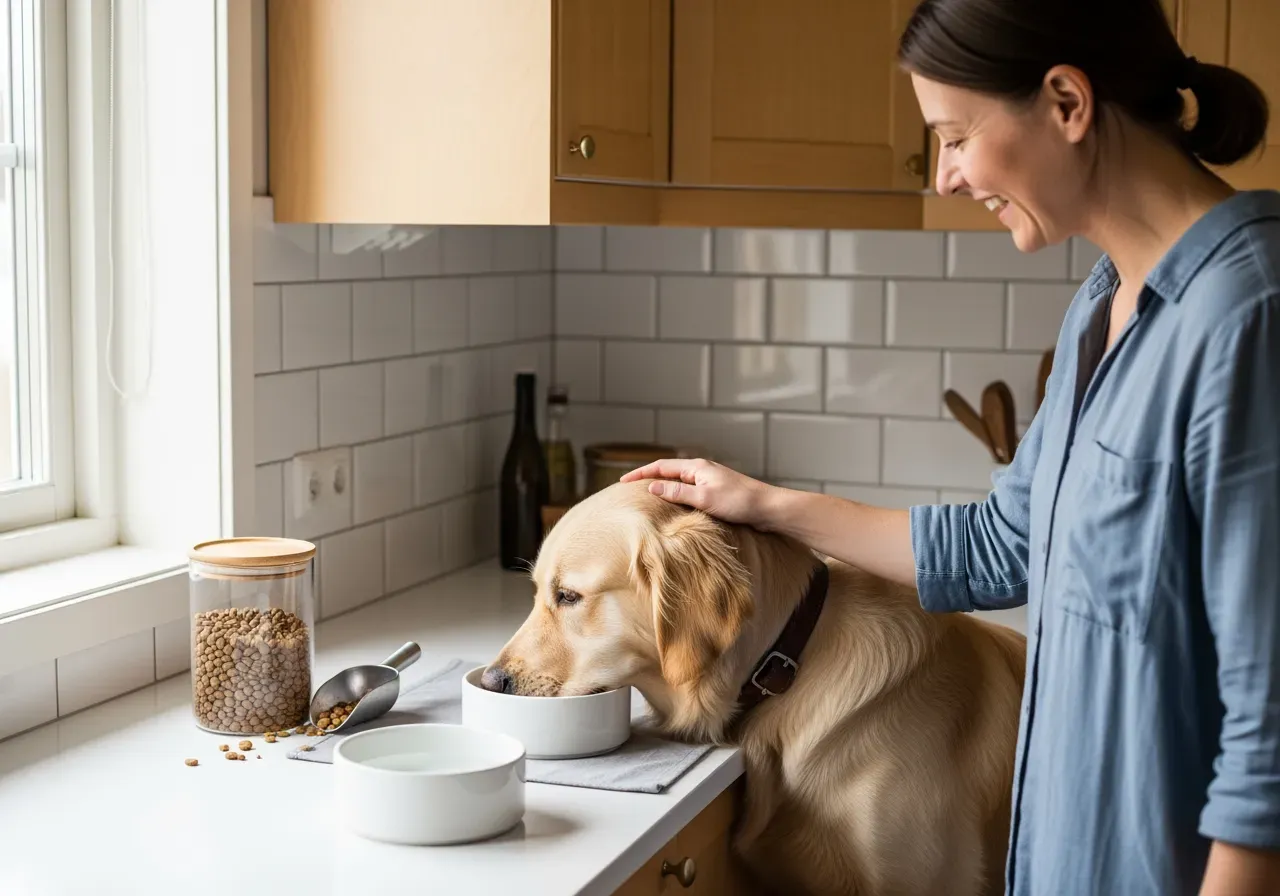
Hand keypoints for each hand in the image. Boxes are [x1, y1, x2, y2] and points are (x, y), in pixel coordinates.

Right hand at [618, 457, 774, 527]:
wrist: (767, 508)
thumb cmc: (739, 501)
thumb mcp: (704, 497)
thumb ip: (677, 492)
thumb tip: (652, 487)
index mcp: (696, 467)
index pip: (660, 466)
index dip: (640, 474)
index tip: (622, 482)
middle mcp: (701, 470)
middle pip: (667, 471)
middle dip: (647, 478)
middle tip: (629, 488)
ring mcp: (708, 480)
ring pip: (678, 481)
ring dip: (661, 487)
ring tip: (645, 497)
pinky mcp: (715, 492)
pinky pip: (688, 490)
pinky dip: (674, 495)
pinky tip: (672, 505)